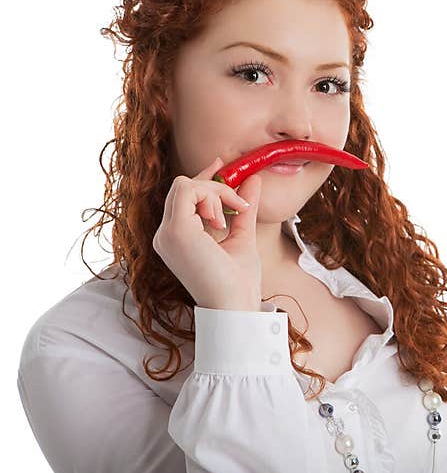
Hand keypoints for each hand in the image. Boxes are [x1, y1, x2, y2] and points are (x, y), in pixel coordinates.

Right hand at [152, 156, 262, 310]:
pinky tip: (222, 220)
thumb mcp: (242, 237)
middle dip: (215, 185)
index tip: (221, 165)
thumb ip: (244, 210)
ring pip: (185, 185)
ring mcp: (167, 234)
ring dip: (215, 193)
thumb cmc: (238, 283)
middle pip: (183, 187)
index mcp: (178, 239)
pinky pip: (188, 190)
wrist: (235, 308)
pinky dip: (211, 196)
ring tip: (229, 220)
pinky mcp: (175, 232)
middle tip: (240, 201)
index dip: (203, 179)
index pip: (184, 198)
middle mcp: (166, 236)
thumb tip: (253, 180)